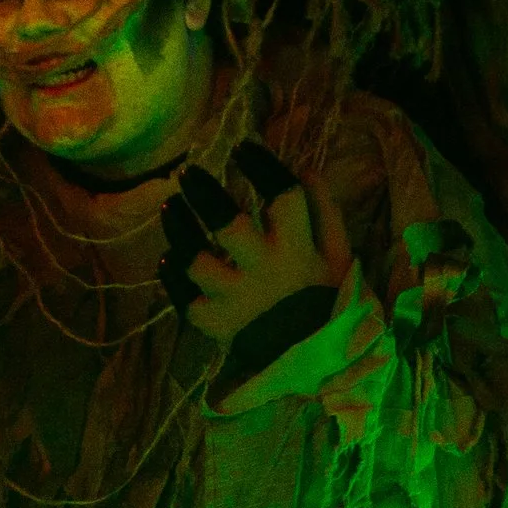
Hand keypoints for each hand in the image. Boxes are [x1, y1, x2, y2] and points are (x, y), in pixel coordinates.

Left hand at [174, 165, 351, 342]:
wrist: (312, 358)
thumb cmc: (324, 299)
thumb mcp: (339, 255)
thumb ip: (325, 212)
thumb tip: (306, 169)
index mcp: (296, 249)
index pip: (282, 196)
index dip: (262, 167)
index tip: (242, 148)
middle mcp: (262, 270)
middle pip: (227, 224)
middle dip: (204, 192)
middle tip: (187, 173)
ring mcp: (234, 297)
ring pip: (196, 260)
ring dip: (179, 230)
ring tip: (169, 207)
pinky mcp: (213, 322)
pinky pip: (183, 297)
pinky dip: (172, 277)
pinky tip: (167, 258)